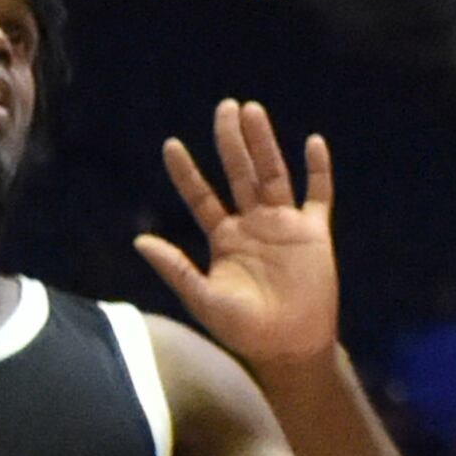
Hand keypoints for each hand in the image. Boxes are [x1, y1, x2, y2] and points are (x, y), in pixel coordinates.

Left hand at [135, 106, 340, 374]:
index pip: (202, 196)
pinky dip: (317, 169)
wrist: (288, 347)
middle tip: (224, 107)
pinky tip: (312, 142)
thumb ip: (174, 267)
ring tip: (253, 111)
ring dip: (264, 144)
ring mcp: (285, 225)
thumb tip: (138, 240)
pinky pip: (318, 194)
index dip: (187, 172)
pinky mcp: (315, 232)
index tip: (171, 145)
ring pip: (274, 174)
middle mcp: (253, 224)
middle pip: (240, 173)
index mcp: (224, 238)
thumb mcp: (202, 298)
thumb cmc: (243, 329)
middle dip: (231, 141)